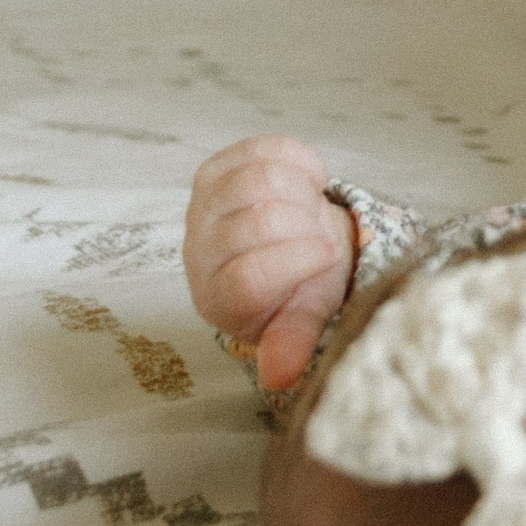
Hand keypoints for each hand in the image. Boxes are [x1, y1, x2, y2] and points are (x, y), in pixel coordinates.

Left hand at [182, 135, 355, 393]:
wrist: (296, 247)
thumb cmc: (301, 286)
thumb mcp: (305, 317)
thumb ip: (292, 342)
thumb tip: (280, 376)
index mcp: (220, 299)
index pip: (248, 278)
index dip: (295, 262)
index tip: (326, 255)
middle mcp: (199, 253)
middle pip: (256, 223)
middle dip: (306, 224)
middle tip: (319, 236)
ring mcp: (202, 207)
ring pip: (258, 178)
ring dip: (303, 191)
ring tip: (311, 211)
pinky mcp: (215, 171)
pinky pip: (264, 149)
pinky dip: (300, 161)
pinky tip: (306, 184)